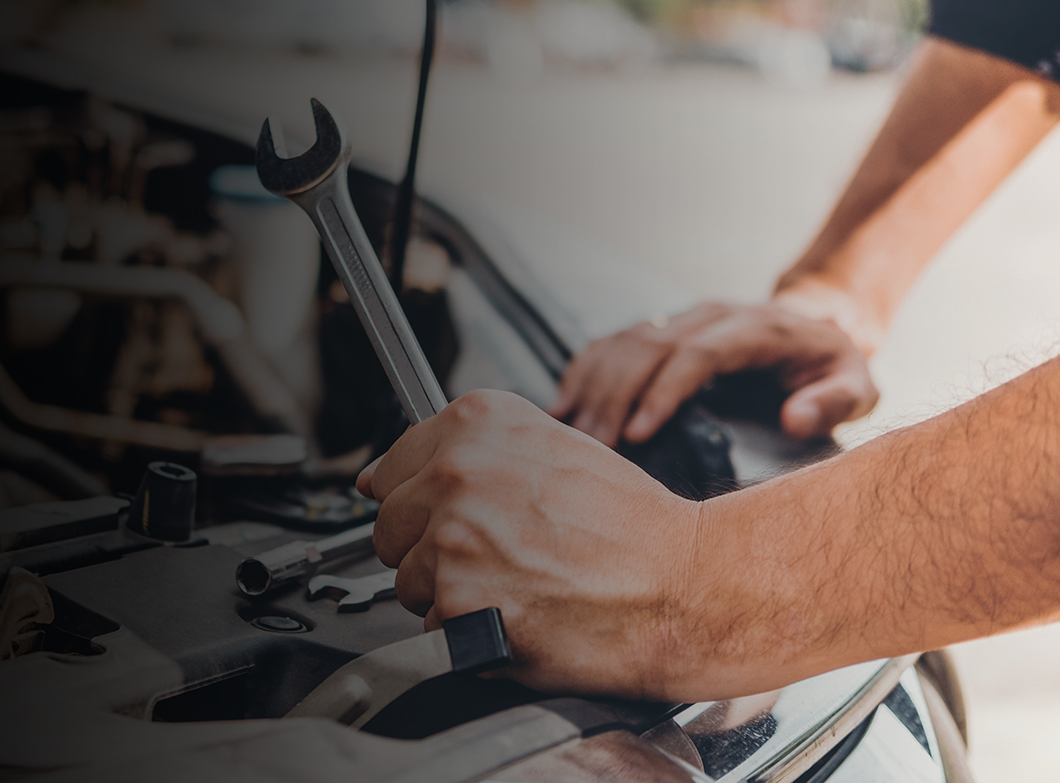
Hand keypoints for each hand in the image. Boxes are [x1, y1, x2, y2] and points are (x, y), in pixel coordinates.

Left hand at [356, 390, 712, 699]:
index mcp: (477, 422)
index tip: (445, 517)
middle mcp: (457, 470)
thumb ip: (466, 457)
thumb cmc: (631, 528)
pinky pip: (430, 627)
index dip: (418, 504)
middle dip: (428, 551)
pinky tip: (517, 616)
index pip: (388, 468)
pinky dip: (465, 636)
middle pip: (388, 527)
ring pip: (406, 581)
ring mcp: (452, 535)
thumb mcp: (551, 452)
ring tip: (516, 587)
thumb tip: (375, 479)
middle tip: (497, 559)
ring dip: (448, 596)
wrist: (684, 585)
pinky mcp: (457, 599)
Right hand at [548, 302, 877, 446]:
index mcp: (755, 328)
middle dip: (615, 397)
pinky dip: (583, 371)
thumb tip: (793, 419)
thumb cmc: (835, 367)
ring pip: (623, 340)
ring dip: (592, 386)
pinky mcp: (663, 328)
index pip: (696, 353)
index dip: (662, 391)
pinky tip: (562, 406)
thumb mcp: (858, 386)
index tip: (636, 435)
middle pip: (648, 346)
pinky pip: (612, 341)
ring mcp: (683, 317)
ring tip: (572, 434)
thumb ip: (834, 402)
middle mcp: (711, 315)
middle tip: (592, 446)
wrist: (820, 323)